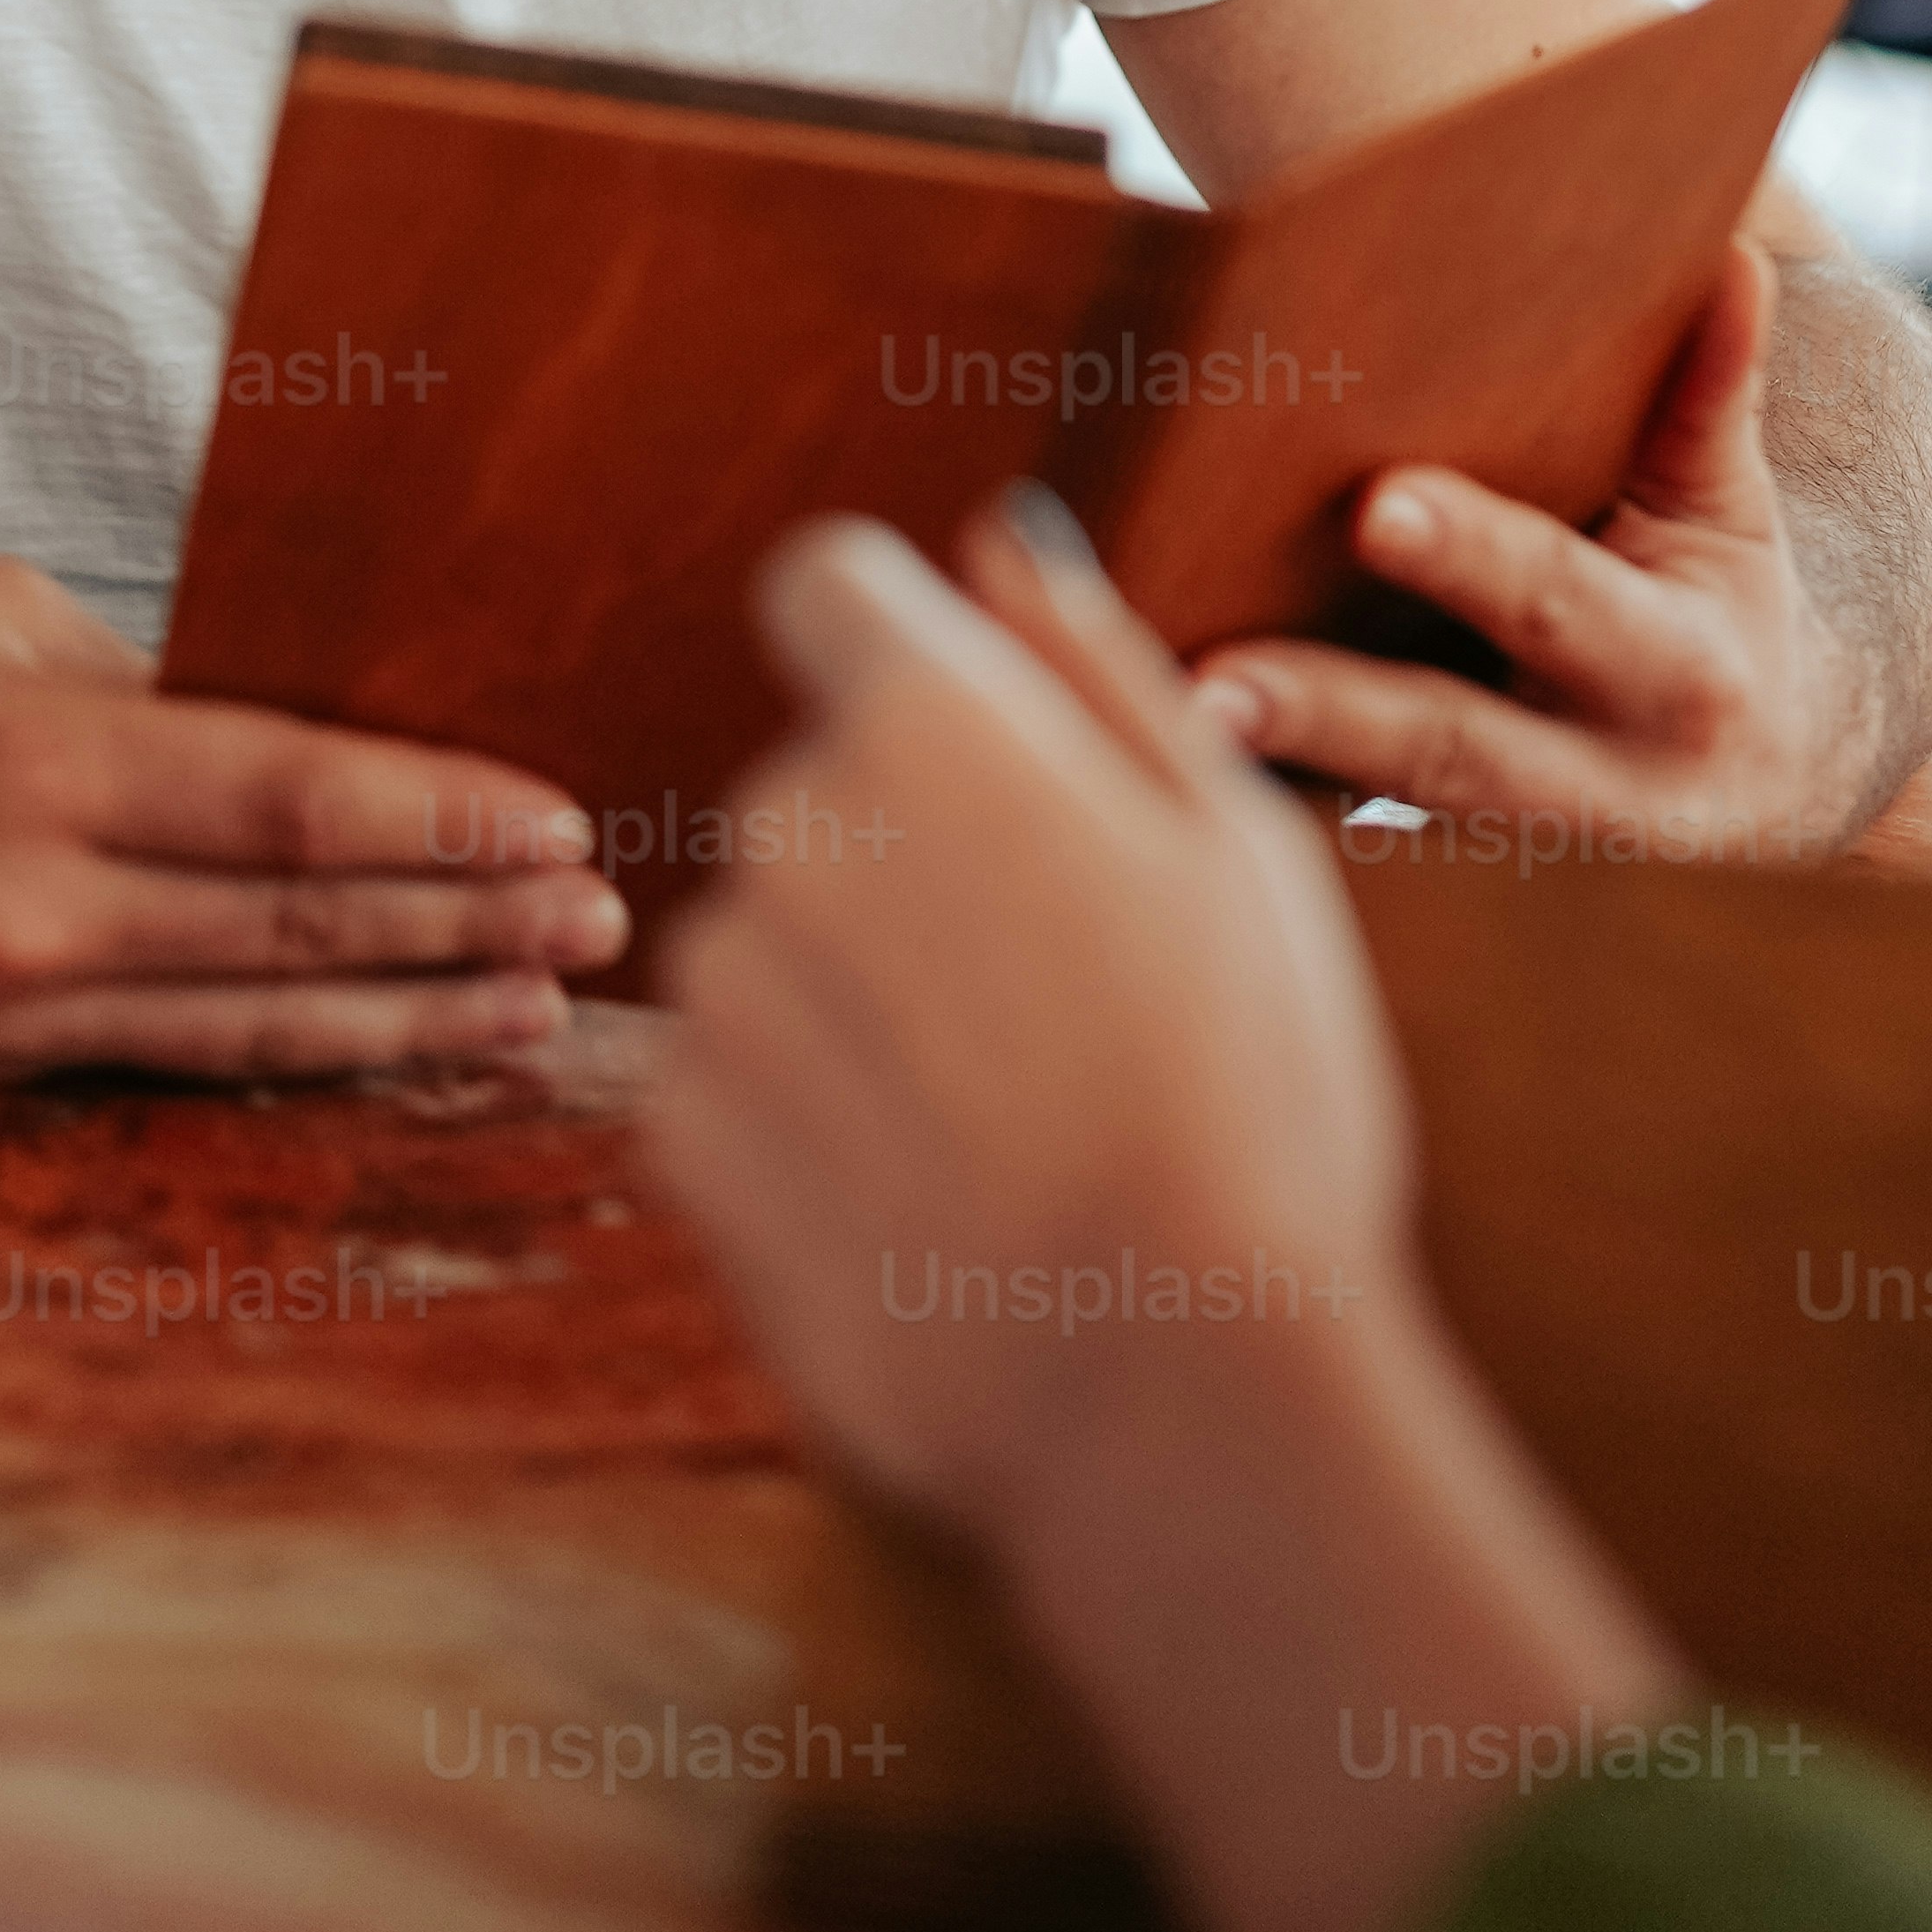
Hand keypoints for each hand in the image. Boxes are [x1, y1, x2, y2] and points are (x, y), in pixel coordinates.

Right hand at [0, 551, 629, 1076]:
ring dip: (419, 1011)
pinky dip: (302, 1050)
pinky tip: (398, 1039)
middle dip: (471, 926)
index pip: (284, 797)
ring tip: (551, 1003)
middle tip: (608, 920)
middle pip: (297, 923)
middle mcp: (29, 907)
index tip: (560, 823)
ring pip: (256, 1015)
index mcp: (32, 757)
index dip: (438, 819)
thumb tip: (299, 738)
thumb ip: (137, 687)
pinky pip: (175, 1059)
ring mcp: (4, 1010)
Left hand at [650, 504, 1688, 1931]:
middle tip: (1053, 1006)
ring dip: (854, 1001)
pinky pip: (727, 1077)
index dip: (892, 649)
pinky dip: (803, 1123)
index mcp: (935, 725)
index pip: (825, 584)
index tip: (970, 751)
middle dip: (904, 859)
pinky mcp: (682, 1128)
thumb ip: (1093, 667)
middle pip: (816, 787)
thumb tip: (995, 537)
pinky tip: (927, 1198)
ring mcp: (722, 980)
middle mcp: (791, 821)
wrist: (1172, 1394)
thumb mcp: (1238, 848)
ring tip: (1003, 1124)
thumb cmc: (1249, 1105)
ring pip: (772, 938)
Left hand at [1187, 238, 1878, 861]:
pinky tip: (1149, 766)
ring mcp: (1520, 859)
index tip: (1378, 506)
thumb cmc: (1720, 604)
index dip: (1475, 557)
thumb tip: (1730, 253)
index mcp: (1679, 671)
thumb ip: (1710, 392)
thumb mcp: (1727, 509)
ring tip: (1156, 729)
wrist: (1773, 786)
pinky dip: (1257, 812)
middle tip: (1212, 683)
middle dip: (1336, 717)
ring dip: (1270, 783)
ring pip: (1381, 826)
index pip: (1560, 601)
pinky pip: (1343, 852)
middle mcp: (1604, 787)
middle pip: (1453, 752)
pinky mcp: (1450, 887)